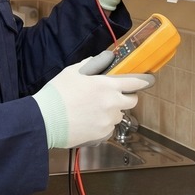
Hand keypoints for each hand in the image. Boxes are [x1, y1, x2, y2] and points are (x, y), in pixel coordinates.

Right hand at [33, 51, 155, 149]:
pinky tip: (88, 120)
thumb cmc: (58, 94)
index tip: (150, 80)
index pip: (136, 82)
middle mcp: (112, 104)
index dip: (145, 80)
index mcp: (107, 86)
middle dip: (126, 96)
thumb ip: (95, 63)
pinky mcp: (102, 135)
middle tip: (112, 95)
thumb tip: (107, 59)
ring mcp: (108, 121)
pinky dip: (103, 124)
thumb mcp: (75, 71)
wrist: (45, 120)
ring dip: (112, 111)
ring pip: (119, 115)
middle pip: (132, 101)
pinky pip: (109, 128)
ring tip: (92, 109)